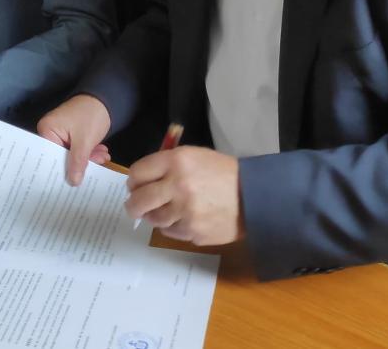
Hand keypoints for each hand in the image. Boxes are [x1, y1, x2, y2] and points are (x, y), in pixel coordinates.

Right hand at [37, 94, 111, 185]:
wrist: (107, 98)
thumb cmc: (91, 115)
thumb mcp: (85, 141)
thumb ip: (78, 162)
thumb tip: (73, 183)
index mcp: (47, 129)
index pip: (50, 155)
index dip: (61, 169)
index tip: (72, 182)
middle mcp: (50, 131)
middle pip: (60, 156)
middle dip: (79, 163)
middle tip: (96, 169)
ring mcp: (61, 133)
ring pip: (71, 154)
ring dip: (88, 158)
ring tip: (103, 158)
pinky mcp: (71, 134)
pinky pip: (77, 148)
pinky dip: (89, 152)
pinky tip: (102, 153)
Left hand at [125, 146, 243, 245]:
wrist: (253, 196)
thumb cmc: (222, 172)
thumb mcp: (194, 156)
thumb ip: (166, 165)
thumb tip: (139, 182)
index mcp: (176, 162)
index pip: (137, 173)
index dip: (133, 181)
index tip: (135, 186)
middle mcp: (177, 186)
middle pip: (139, 200)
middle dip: (133, 204)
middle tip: (135, 206)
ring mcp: (185, 212)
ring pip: (153, 219)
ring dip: (154, 216)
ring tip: (165, 210)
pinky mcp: (193, 232)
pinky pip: (170, 232)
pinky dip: (172, 226)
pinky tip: (183, 218)